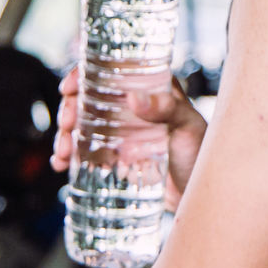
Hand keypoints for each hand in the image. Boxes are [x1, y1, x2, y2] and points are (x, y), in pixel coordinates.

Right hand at [49, 67, 207, 210]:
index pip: (111, 71)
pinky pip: (85, 152)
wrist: (204, 196)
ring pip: (82, 125)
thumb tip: (133, 97)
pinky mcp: (116, 158)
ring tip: (64, 151)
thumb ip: (167, 109)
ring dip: (65, 134)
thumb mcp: (188, 127)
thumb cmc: (202, 155)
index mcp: (150, 90)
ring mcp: (121, 134)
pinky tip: (63, 163)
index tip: (70, 85)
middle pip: (89, 98)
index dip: (85, 74)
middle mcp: (132, 109)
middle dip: (70, 108)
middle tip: (67, 122)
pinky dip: (69, 155)